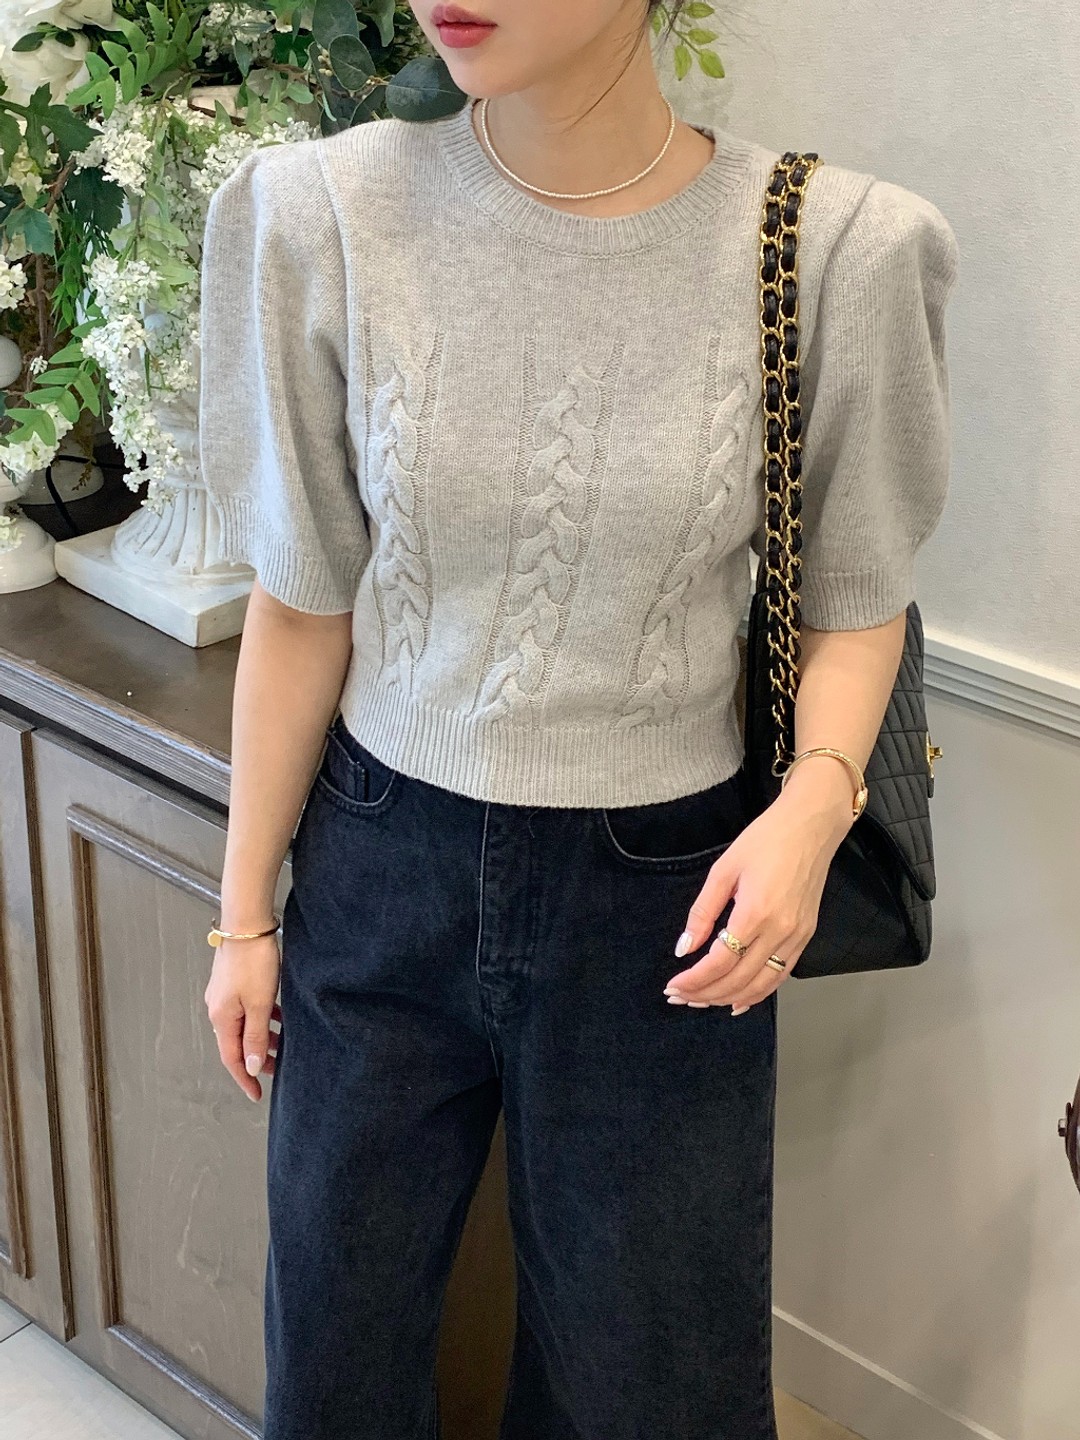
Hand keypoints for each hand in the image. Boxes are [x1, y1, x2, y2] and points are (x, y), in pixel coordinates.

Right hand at [204, 934, 281, 1100]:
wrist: (246, 924)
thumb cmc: (253, 960)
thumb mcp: (259, 1004)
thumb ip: (256, 1037)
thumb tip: (252, 1066)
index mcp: (221, 1018)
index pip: (231, 1059)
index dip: (245, 1078)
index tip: (256, 1094)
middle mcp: (218, 1009)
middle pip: (236, 1043)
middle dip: (255, 1059)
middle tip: (276, 1069)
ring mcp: (224, 995)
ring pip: (243, 1026)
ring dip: (261, 1038)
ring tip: (282, 1043)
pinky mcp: (233, 982)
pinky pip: (246, 1009)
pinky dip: (260, 1018)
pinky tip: (277, 1016)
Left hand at [664, 768, 855, 1011]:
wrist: (811, 826)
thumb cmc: (766, 839)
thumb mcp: (723, 870)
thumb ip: (702, 913)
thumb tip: (684, 949)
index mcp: (755, 912)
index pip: (719, 962)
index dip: (693, 980)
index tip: (673, 985)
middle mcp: (780, 931)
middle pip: (738, 980)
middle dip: (705, 994)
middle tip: (680, 997)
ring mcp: (797, 936)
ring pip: (761, 985)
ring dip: (729, 998)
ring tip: (702, 1001)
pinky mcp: (806, 936)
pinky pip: (780, 975)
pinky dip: (758, 993)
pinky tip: (739, 1000)